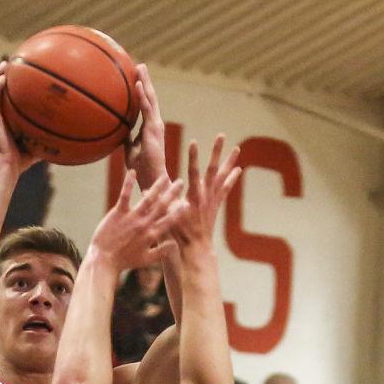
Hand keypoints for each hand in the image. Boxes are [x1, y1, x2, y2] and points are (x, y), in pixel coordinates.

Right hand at [0, 63, 42, 175]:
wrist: (8, 167)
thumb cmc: (21, 161)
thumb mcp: (37, 147)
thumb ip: (46, 140)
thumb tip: (62, 141)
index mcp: (8, 121)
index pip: (9, 100)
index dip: (12, 87)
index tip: (20, 75)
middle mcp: (0, 116)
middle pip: (1, 91)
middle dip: (5, 76)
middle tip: (12, 63)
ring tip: (6, 64)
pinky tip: (3, 78)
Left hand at [91, 171, 186, 273]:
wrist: (105, 260)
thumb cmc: (125, 261)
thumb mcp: (146, 260)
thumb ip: (161, 252)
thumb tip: (175, 245)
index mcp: (151, 235)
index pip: (169, 221)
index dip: (180, 212)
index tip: (189, 203)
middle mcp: (144, 225)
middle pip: (161, 206)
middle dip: (172, 194)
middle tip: (181, 182)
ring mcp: (131, 218)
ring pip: (147, 199)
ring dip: (157, 187)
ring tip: (164, 177)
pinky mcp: (118, 213)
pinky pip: (124, 195)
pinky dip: (128, 183)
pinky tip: (132, 171)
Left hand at [127, 64, 167, 185]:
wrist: (151, 179)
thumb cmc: (141, 168)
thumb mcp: (129, 149)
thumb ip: (126, 137)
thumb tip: (118, 128)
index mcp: (149, 128)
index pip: (145, 106)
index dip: (141, 92)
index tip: (136, 78)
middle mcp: (154, 124)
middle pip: (150, 98)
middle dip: (145, 80)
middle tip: (140, 65)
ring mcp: (155, 125)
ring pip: (150, 99)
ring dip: (145, 82)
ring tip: (141, 67)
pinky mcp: (153, 129)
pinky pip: (146, 109)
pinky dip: (142, 96)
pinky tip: (138, 84)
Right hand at [167, 136, 241, 258]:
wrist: (196, 248)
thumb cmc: (179, 234)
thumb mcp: (168, 217)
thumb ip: (159, 203)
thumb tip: (144, 192)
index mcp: (193, 197)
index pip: (193, 173)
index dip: (193, 158)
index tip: (193, 142)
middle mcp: (205, 196)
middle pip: (212, 169)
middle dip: (216, 152)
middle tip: (221, 135)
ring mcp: (212, 199)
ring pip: (222, 176)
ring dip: (229, 161)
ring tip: (237, 148)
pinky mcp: (216, 204)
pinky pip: (226, 188)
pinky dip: (232, 178)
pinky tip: (238, 169)